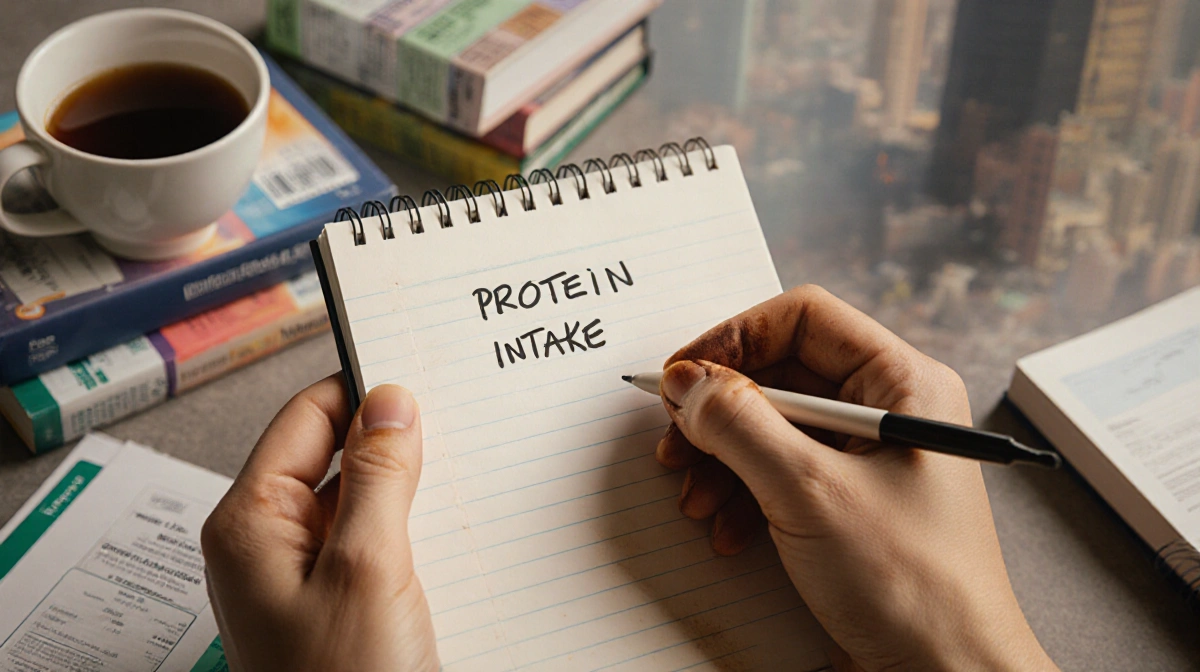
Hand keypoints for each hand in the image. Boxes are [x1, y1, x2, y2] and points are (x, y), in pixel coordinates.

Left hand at [201, 376, 437, 671]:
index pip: (306, 417)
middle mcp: (269, 542)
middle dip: (394, 442)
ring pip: (359, 500)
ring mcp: (302, 575)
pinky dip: (410, 531)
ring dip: (408, 490)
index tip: (421, 372)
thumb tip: (390, 401)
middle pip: (333, 456)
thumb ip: (377, 477)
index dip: (362, 389)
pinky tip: (448, 534)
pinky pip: (371, 543)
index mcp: (251, 522)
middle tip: (455, 425)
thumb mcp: (368, 570)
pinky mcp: (335, 603)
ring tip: (460, 484)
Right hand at [656, 285, 1056, 671]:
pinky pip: (779, 473)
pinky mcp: (847, 502)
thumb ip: (740, 425)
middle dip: (720, 411)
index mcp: (902, 382)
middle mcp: (886, 409)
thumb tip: (685, 380)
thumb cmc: (913, 585)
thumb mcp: (811, 492)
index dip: (734, 337)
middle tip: (675, 440)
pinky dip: (742, 495)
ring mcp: (866, 458)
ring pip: (772, 427)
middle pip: (780, 374)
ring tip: (695, 498)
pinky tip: (727, 530)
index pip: (803, 319)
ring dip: (722, 459)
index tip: (681, 375)